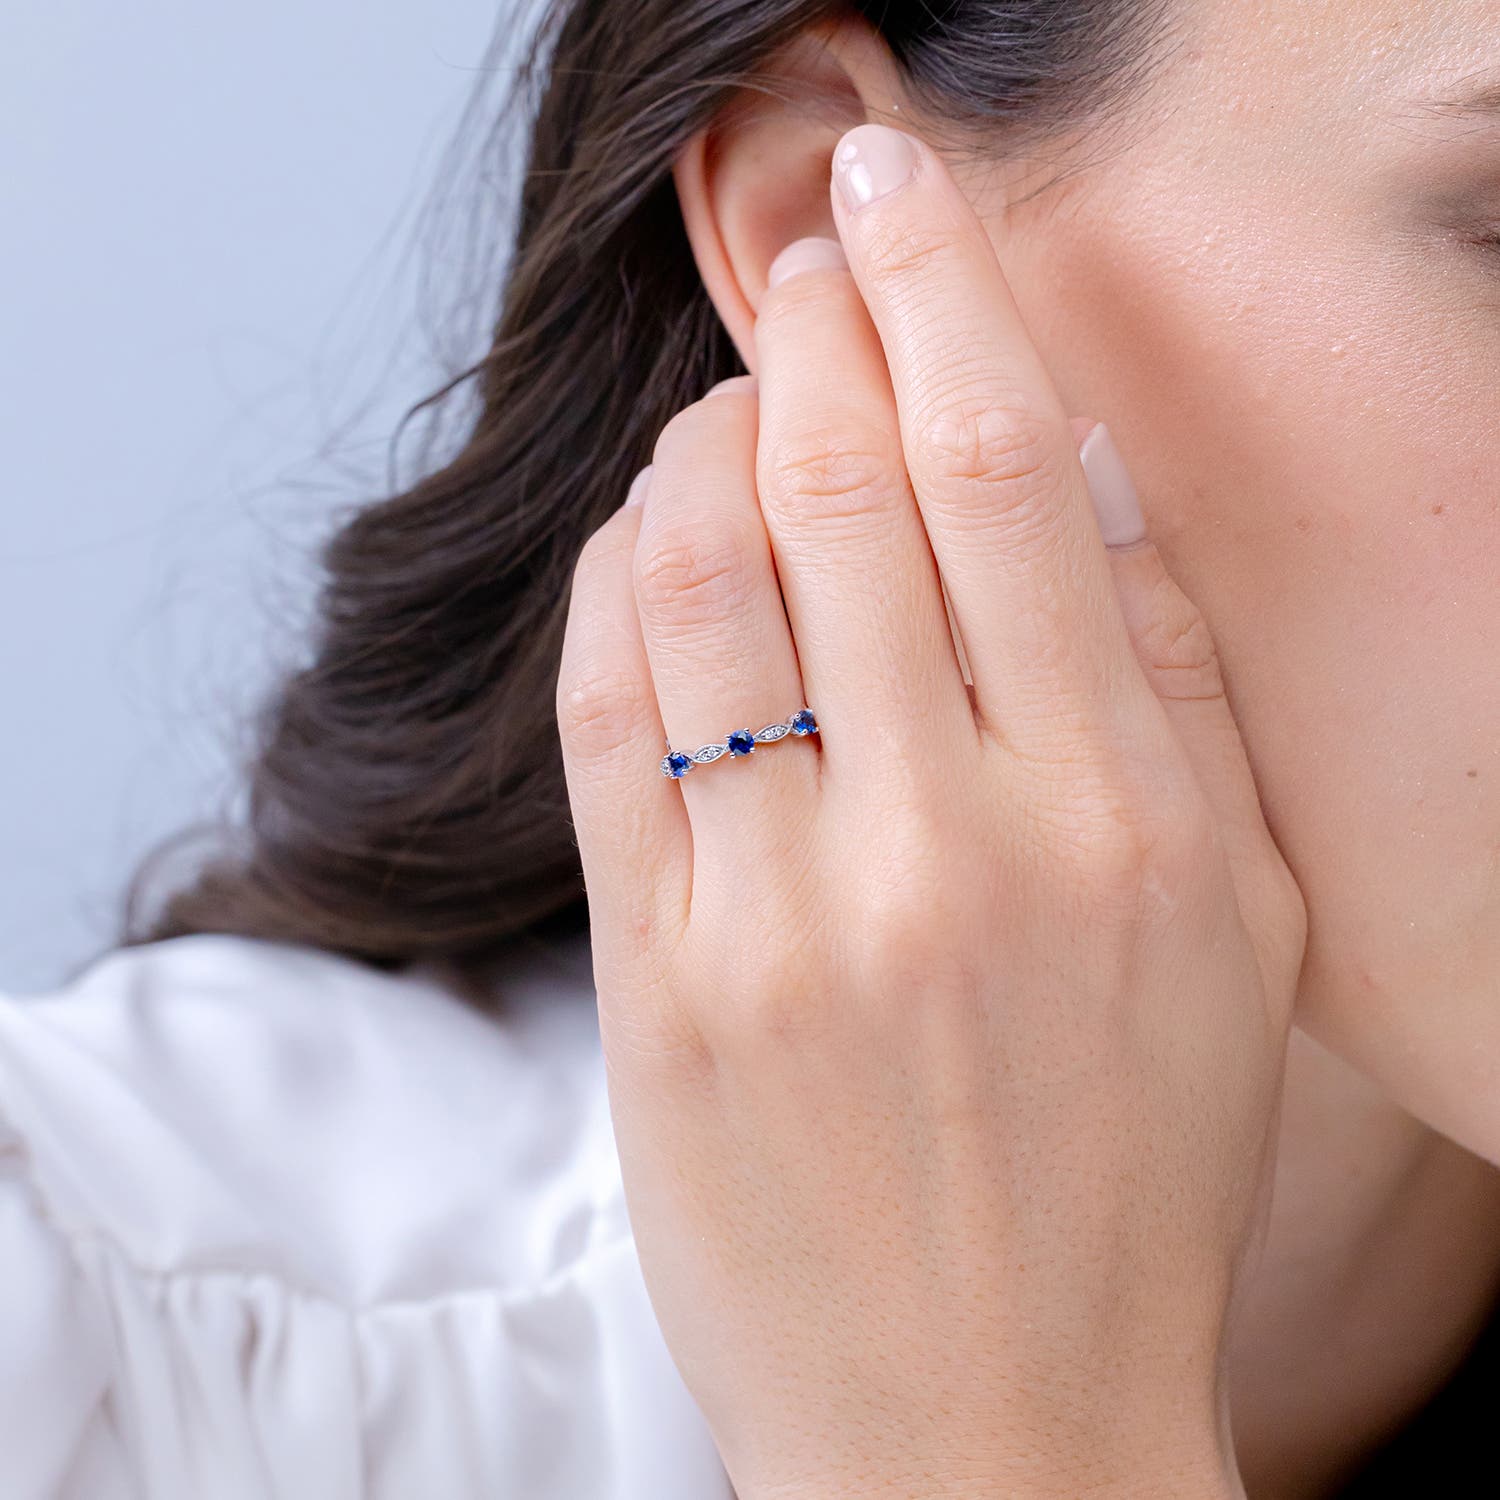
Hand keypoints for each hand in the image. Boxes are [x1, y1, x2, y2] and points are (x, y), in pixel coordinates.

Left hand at [556, 123, 1305, 1499]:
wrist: (984, 1425)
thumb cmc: (1124, 1178)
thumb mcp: (1234, 937)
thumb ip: (1177, 695)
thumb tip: (1091, 491)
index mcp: (1118, 816)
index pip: (1007, 470)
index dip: (943, 292)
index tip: (898, 192)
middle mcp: (947, 843)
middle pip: (839, 487)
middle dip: (813, 328)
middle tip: (806, 260)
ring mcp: (783, 917)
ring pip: (696, 578)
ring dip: (700, 450)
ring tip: (728, 417)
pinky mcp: (660, 986)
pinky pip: (606, 722)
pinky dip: (612, 591)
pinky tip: (644, 545)